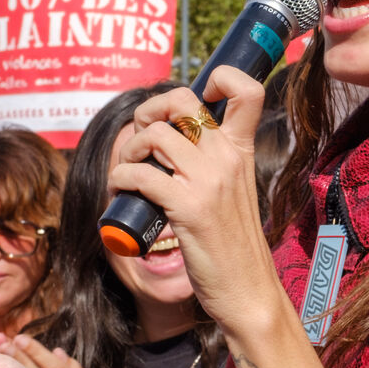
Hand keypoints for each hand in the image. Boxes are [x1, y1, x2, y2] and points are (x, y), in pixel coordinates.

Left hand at [107, 70, 279, 334]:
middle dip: (149, 111)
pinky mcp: (188, 208)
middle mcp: (227, 157)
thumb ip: (214, 164)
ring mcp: (209, 180)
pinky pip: (140, 174)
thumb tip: (173, 144)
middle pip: (181, 100)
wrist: (247, 290)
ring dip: (129, 150)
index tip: (194, 102)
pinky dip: (121, 179)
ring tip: (129, 171)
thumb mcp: (235, 191)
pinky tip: (122, 193)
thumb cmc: (233, 243)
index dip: (218, 78)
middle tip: (142, 139)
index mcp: (242, 150)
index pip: (246, 89)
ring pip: (154, 135)